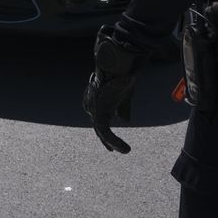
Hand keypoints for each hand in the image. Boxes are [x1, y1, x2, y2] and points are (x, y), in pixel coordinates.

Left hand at [83, 24, 145, 153]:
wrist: (117, 66)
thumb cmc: (121, 75)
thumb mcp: (123, 94)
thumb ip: (122, 108)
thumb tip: (124, 120)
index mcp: (95, 97)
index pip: (98, 115)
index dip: (104, 129)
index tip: (110, 139)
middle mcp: (91, 103)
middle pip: (98, 125)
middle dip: (105, 138)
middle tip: (112, 149)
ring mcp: (93, 108)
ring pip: (101, 131)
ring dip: (112, 143)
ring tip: (125, 150)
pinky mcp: (98, 113)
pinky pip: (105, 132)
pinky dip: (115, 142)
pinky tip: (125, 148)